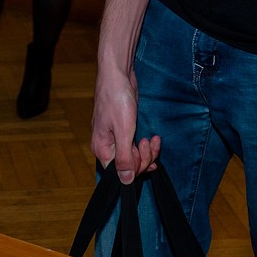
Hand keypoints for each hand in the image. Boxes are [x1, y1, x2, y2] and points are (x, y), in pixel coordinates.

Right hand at [92, 63, 159, 184]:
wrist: (118, 75)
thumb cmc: (116, 99)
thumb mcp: (123, 131)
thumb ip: (124, 158)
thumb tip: (125, 181)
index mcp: (102, 149)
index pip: (122, 172)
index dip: (137, 165)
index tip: (143, 148)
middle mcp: (108, 147)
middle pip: (130, 165)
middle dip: (145, 157)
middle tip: (150, 141)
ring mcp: (116, 139)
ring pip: (135, 156)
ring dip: (148, 151)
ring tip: (154, 138)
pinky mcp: (124, 131)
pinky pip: (136, 146)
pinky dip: (147, 145)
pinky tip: (153, 138)